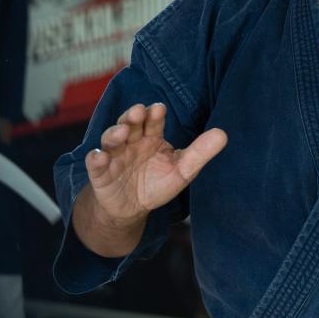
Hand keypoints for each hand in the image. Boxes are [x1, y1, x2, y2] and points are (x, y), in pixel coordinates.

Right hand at [84, 101, 226, 226]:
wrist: (132, 209)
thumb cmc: (156, 184)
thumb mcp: (182, 171)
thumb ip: (200, 153)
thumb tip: (224, 134)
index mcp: (151, 138)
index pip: (152, 122)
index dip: (154, 115)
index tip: (159, 109)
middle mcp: (131, 142)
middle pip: (130, 124)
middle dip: (132, 117)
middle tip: (139, 111)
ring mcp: (113, 155)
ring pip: (111, 139)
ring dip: (115, 133)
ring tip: (122, 131)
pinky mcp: (100, 173)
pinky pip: (95, 163)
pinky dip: (95, 158)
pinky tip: (98, 156)